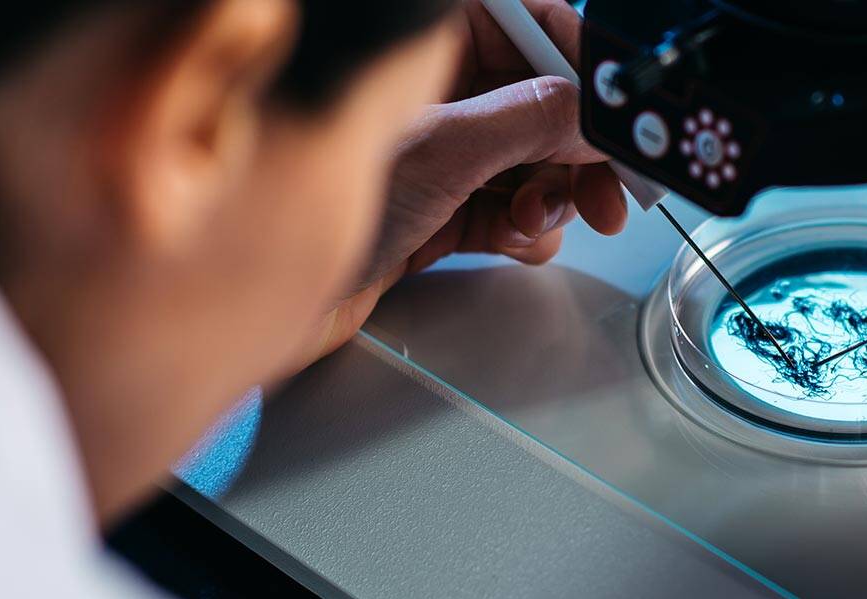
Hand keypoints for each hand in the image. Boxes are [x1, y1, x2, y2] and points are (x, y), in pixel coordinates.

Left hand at [297, 0, 628, 362]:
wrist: (247, 303)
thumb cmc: (299, 206)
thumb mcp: (439, 152)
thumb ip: (530, 121)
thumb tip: (596, 111)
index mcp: (422, 38)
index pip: (532, 22)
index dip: (583, 64)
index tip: (620, 110)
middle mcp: (430, 84)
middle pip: (543, 97)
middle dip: (577, 146)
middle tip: (607, 190)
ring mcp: (434, 146)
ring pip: (533, 157)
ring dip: (552, 194)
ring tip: (537, 220)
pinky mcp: (435, 204)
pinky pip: (508, 204)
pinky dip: (522, 226)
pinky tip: (511, 241)